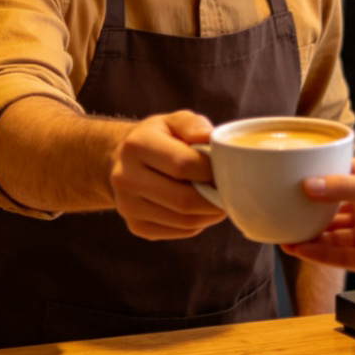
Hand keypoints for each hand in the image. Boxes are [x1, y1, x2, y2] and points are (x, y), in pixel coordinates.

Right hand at [110, 110, 226, 239]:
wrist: (124, 160)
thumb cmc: (159, 138)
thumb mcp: (174, 121)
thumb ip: (193, 126)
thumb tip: (211, 141)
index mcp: (137, 145)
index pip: (183, 164)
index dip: (211, 170)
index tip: (226, 169)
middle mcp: (125, 177)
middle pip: (183, 199)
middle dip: (215, 199)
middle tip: (229, 192)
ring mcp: (127, 205)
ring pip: (184, 221)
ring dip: (210, 214)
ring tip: (219, 201)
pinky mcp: (135, 226)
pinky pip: (179, 232)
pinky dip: (198, 224)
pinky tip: (201, 210)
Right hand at [281, 158, 354, 276]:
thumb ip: (343, 187)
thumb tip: (310, 185)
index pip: (338, 173)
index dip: (317, 175)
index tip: (294, 178)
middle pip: (330, 207)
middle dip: (307, 210)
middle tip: (284, 210)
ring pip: (330, 233)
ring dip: (308, 235)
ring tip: (286, 235)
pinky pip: (337, 255)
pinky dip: (318, 253)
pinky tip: (301, 250)